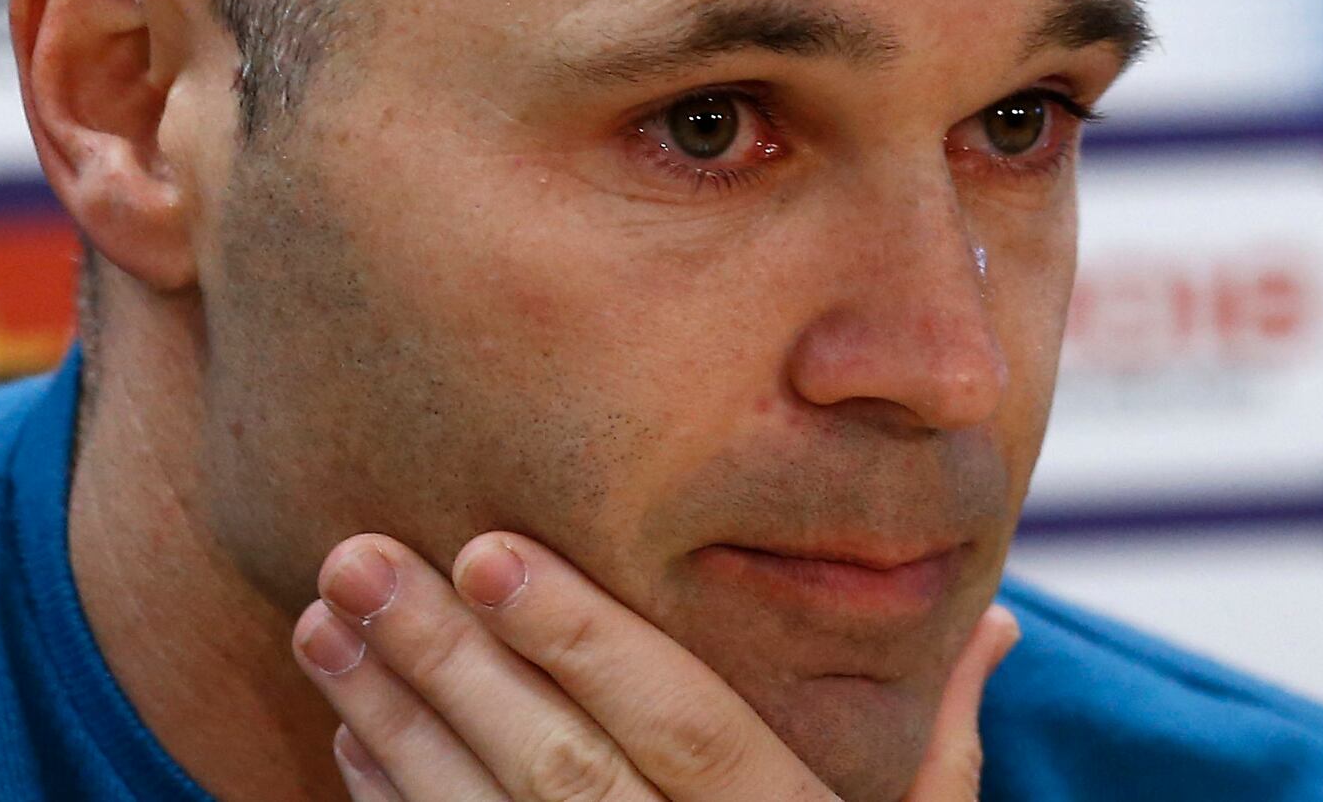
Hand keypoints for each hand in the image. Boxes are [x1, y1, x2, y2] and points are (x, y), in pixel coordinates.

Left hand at [292, 532, 1019, 800]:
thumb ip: (942, 741)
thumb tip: (996, 621)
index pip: (682, 728)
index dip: (585, 637)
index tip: (490, 549)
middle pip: (558, 772)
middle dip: (452, 663)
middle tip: (360, 562)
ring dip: (397, 722)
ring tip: (326, 623)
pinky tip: (351, 733)